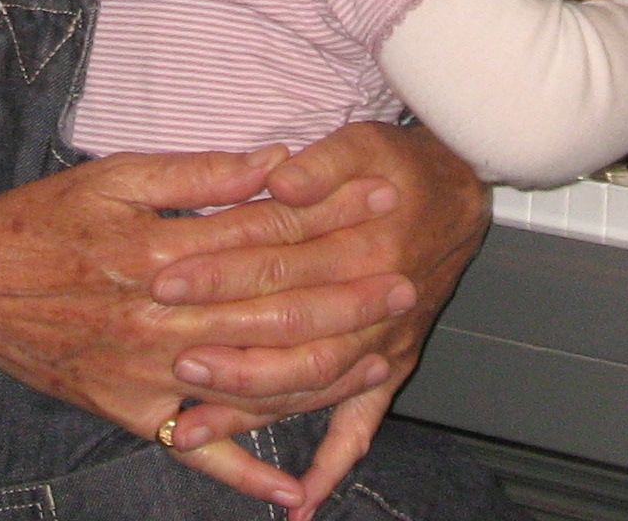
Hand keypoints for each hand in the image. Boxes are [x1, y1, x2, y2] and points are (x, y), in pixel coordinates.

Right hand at [0, 145, 409, 507]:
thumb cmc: (45, 219)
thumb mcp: (118, 177)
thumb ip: (200, 176)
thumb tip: (275, 163)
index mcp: (160, 255)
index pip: (263, 235)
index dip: (327, 216)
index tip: (381, 199)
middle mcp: (160, 322)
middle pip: (270, 311)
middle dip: (344, 297)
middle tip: (405, 282)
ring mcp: (148, 376)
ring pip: (249, 383)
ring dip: (319, 375)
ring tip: (380, 360)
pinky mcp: (132, 413)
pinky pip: (197, 452)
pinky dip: (243, 473)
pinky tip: (292, 489)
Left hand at [149, 123, 488, 456]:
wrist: (461, 190)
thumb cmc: (401, 165)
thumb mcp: (364, 142)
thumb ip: (322, 162)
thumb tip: (278, 176)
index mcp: (363, 243)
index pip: (278, 264)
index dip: (219, 273)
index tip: (166, 282)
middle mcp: (375, 304)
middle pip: (290, 335)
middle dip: (225, 350)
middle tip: (172, 361)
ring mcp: (384, 344)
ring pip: (311, 387)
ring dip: (254, 411)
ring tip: (193, 428)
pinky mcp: (391, 366)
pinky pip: (361, 424)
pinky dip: (331, 465)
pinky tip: (297, 500)